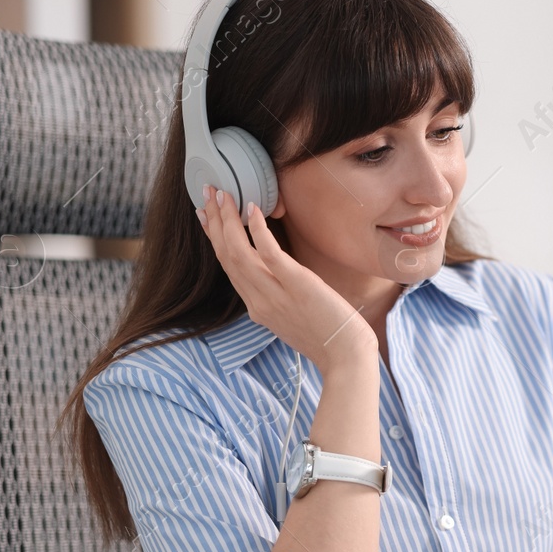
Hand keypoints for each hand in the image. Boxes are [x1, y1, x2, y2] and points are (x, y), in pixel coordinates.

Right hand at [197, 186, 376, 374]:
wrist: (346, 358)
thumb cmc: (327, 339)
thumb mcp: (292, 319)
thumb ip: (278, 300)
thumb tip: (278, 278)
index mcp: (257, 308)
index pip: (229, 268)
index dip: (215, 239)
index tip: (206, 216)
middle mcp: (259, 301)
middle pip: (227, 256)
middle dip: (215, 222)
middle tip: (208, 193)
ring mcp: (275, 294)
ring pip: (240, 253)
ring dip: (229, 221)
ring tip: (224, 194)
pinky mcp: (297, 286)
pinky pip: (269, 254)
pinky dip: (257, 231)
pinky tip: (252, 210)